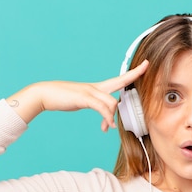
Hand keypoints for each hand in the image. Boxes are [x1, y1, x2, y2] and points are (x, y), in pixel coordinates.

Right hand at [7, 60, 148, 129]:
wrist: (43, 94)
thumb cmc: (62, 98)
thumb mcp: (83, 102)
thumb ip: (96, 108)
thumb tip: (107, 118)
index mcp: (96, 87)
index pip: (118, 79)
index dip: (132, 72)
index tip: (145, 65)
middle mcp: (95, 87)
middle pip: (119, 81)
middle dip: (134, 74)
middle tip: (147, 66)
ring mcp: (90, 91)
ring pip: (111, 101)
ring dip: (112, 116)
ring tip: (106, 126)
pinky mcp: (84, 98)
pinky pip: (101, 107)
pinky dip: (106, 117)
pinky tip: (106, 126)